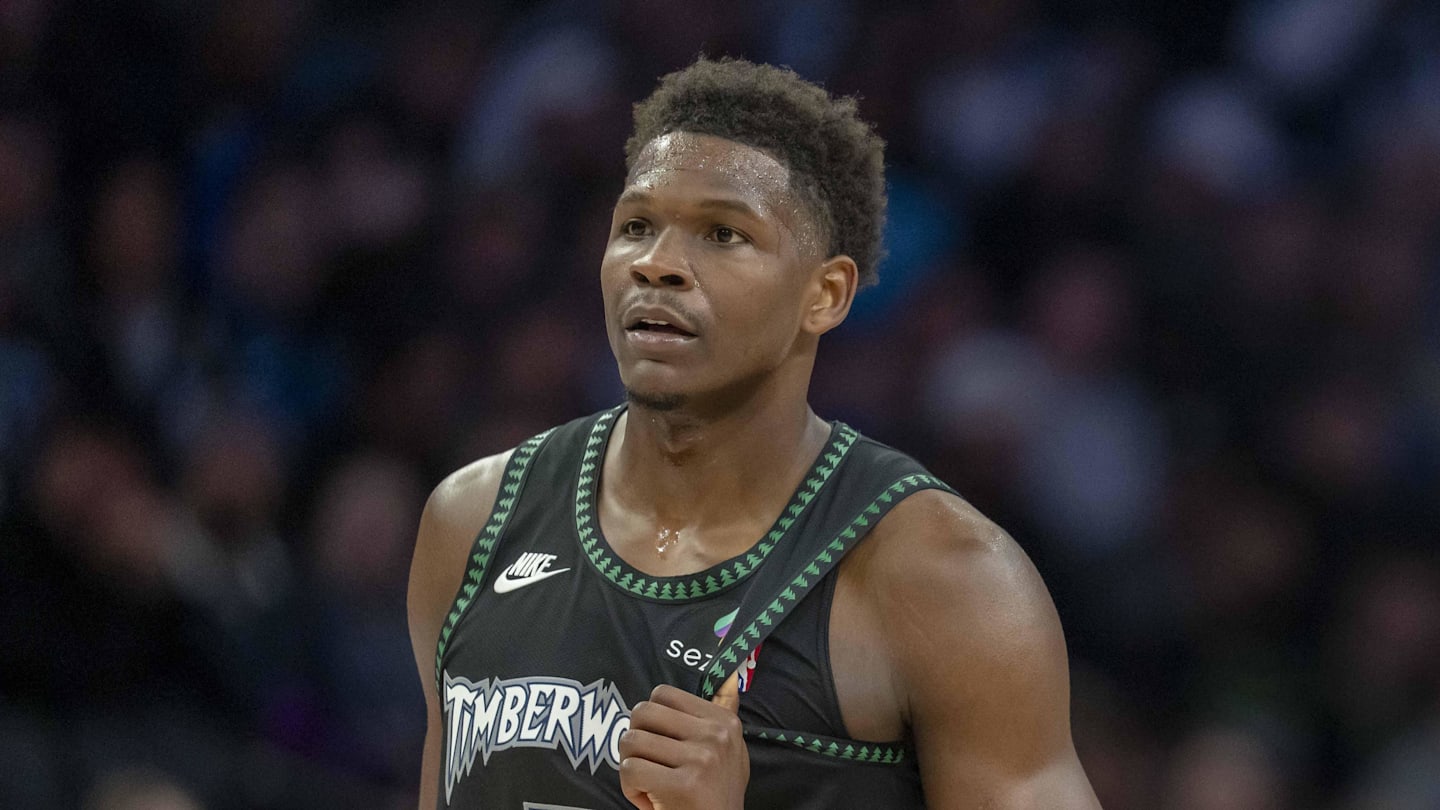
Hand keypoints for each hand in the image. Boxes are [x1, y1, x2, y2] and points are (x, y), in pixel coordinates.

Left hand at [619, 672, 746, 809]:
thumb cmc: (714, 794)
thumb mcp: (728, 751)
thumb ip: (723, 712)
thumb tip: (732, 675)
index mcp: (724, 721)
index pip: (663, 694)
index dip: (651, 720)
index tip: (663, 745)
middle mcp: (716, 735)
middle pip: (642, 712)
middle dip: (635, 741)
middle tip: (649, 765)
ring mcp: (702, 759)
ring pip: (631, 741)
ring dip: (631, 767)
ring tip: (651, 785)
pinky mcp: (684, 784)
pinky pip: (629, 770)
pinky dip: (630, 789)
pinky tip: (649, 800)